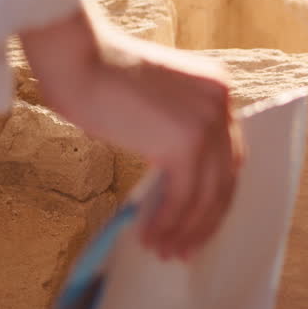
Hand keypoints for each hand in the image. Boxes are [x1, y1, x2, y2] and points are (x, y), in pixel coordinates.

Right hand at [20, 11, 243, 260]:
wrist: (78, 57)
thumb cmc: (97, 75)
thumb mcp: (150, 103)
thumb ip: (170, 131)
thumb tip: (170, 180)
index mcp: (216, 90)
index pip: (229, 155)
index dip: (215, 193)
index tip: (197, 222)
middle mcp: (221, 104)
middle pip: (226, 177)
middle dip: (205, 219)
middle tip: (184, 249)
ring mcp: (208, 123)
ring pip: (209, 193)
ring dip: (186, 229)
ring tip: (163, 251)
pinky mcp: (187, 142)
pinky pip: (185, 195)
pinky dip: (169, 221)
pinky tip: (150, 236)